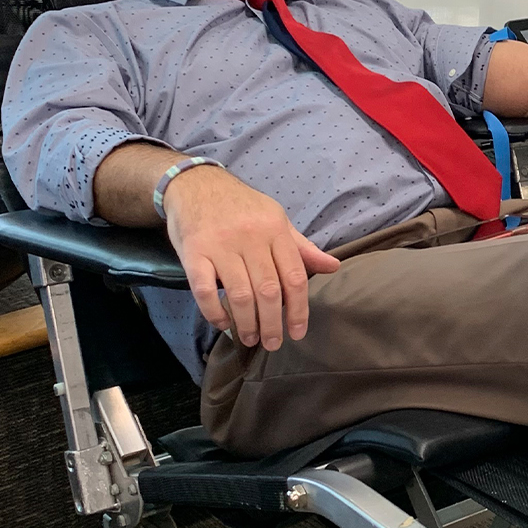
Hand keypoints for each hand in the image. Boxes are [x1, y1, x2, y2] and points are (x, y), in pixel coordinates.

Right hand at [162, 164, 339, 349]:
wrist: (196, 183)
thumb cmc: (241, 206)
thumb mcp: (276, 219)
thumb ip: (301, 247)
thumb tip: (334, 266)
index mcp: (275, 229)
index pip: (294, 277)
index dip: (299, 309)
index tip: (297, 332)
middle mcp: (250, 237)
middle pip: (268, 290)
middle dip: (273, 323)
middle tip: (272, 343)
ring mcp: (220, 245)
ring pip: (239, 294)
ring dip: (247, 323)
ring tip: (250, 338)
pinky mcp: (193, 252)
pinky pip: (204, 290)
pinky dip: (214, 312)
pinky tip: (223, 323)